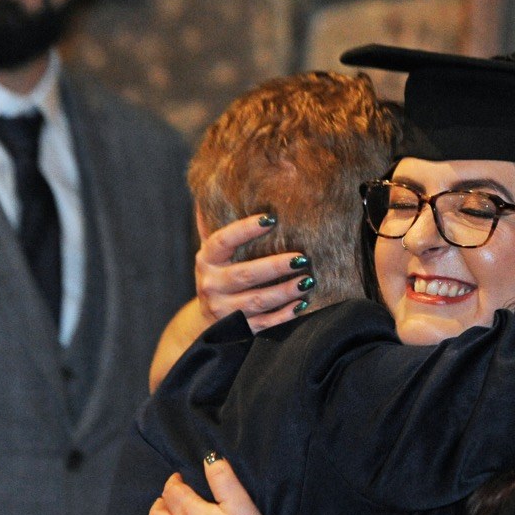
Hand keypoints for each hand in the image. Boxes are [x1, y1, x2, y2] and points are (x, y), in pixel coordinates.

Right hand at [197, 214, 315, 332]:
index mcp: (207, 260)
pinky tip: (302, 304)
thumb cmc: (219, 276)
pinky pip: (265, 323)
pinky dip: (284, 315)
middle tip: (302, 258)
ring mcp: (224, 310)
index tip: (271, 219)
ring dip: (284, 291)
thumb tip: (214, 184)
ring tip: (308, 281)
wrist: (206, 323)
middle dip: (274, 266)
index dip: (245, 230)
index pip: (223, 241)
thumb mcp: (213, 253)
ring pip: (257, 301)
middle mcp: (212, 285)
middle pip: (245, 275)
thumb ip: (215, 224)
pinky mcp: (239, 330)